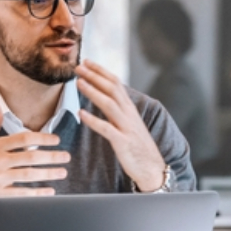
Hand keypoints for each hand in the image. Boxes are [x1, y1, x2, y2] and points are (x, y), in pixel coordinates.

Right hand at [0, 103, 70, 213]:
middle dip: (52, 156)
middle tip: (66, 156)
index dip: (43, 138)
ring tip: (62, 172)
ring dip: (49, 173)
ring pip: (29, 175)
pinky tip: (49, 192)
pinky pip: (22, 194)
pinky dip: (37, 194)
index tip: (56, 140)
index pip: (24, 138)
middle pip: (31, 156)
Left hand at [74, 60, 168, 191]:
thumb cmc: (137, 147)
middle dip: (95, 76)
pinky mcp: (123, 142)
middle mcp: (129, 114)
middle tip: (78, 66)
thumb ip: (117, 110)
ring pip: (109, 104)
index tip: (87, 62)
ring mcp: (126, 128)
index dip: (101, 71)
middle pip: (112, 89)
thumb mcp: (128, 124)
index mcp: (129, 109)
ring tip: (78, 83)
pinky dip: (93, 120)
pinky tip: (81, 114)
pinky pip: (107, 129)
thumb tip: (103, 97)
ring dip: (93, 92)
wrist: (152, 169)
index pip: (116, 83)